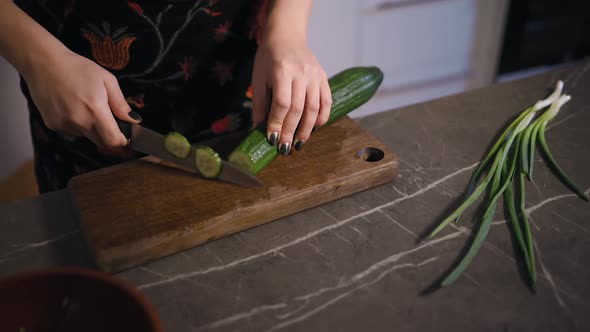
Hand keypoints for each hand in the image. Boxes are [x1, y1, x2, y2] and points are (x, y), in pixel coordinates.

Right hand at [23, 49, 140, 148]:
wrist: (44, 63)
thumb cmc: (77, 68)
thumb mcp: (107, 80)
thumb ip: (121, 103)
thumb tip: (133, 120)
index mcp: (96, 110)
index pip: (113, 141)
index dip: (122, 142)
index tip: (126, 138)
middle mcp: (79, 122)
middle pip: (101, 142)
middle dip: (109, 136)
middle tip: (108, 121)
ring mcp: (64, 125)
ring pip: (86, 136)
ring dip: (91, 129)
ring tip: (85, 107)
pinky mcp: (52, 125)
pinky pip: (71, 132)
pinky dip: (76, 125)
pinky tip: (72, 108)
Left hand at [251, 35, 331, 154]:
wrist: (286, 36)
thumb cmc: (268, 57)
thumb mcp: (258, 77)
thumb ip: (259, 102)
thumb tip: (257, 128)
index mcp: (281, 70)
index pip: (281, 103)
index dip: (277, 123)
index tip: (272, 139)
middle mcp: (301, 73)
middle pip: (298, 109)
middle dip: (290, 131)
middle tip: (284, 148)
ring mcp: (315, 75)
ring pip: (314, 108)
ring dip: (307, 129)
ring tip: (298, 143)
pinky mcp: (323, 77)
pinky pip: (326, 101)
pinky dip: (322, 117)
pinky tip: (315, 128)